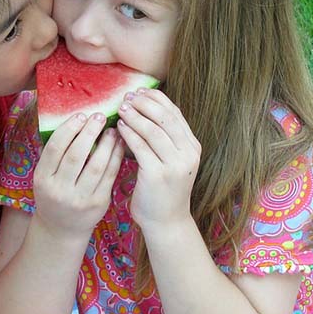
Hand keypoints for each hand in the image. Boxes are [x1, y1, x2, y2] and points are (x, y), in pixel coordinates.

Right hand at [33, 113, 123, 240]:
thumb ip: (55, 155)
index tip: (80, 115)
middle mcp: (60, 190)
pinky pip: (109, 175)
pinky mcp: (98, 203)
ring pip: (96, 165)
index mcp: (42, 179)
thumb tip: (74, 120)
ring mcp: (80, 198)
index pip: (55, 148)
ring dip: (106, 143)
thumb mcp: (44, 177)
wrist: (61, 229)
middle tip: (98, 116)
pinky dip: (116, 157)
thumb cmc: (53, 194)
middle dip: (89, 132)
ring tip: (112, 129)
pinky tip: (119, 144)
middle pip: (76, 155)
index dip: (69, 129)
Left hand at [116, 88, 200, 232]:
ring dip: (134, 115)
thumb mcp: (171, 160)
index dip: (156, 99)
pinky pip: (140, 147)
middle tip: (127, 97)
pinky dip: (129, 133)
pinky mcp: (158, 175)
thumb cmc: (162, 189)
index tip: (139, 92)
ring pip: (152, 130)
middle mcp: (188, 154)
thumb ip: (164, 138)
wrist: (166, 221)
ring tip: (120, 108)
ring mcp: (175, 165)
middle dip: (144, 103)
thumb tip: (146, 107)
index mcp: (193, 147)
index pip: (175, 113)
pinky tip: (119, 127)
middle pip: (165, 117)